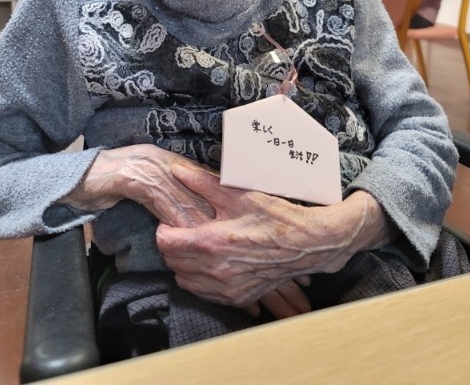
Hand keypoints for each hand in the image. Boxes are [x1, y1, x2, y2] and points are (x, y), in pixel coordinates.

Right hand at [63, 146, 215, 226]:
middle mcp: (163, 160)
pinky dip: (172, 220)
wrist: (80, 176)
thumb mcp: (146, 179)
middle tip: (227, 231)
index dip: (217, 195)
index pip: (202, 176)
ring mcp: (149, 168)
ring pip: (181, 196)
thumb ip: (170, 187)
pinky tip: (181, 234)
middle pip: (197, 187)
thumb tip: (193, 204)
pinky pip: (160, 202)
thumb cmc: (113, 181)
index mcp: (168, 159)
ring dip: (197, 220)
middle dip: (213, 211)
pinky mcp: (134, 180)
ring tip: (211, 238)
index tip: (232, 212)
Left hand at [155, 165, 367, 313]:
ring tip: (197, 247)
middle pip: (172, 263)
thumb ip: (203, 183)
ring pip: (185, 281)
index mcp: (211, 243)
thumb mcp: (238, 194)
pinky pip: (205, 294)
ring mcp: (227, 288)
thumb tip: (177, 170)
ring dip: (184, 265)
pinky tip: (212, 264)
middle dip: (173, 247)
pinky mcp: (238, 298)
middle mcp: (215, 270)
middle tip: (184, 232)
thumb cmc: (274, 216)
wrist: (306, 243)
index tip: (171, 222)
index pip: (166, 243)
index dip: (164, 230)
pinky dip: (201, 281)